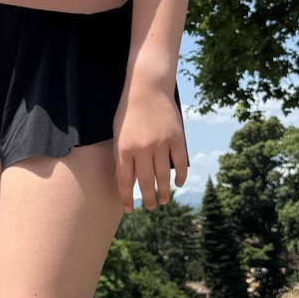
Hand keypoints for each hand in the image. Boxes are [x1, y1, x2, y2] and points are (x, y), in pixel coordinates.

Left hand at [113, 82, 187, 209]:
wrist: (147, 88)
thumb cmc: (128, 111)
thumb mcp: (117, 133)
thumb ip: (121, 155)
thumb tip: (127, 179)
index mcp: (124, 149)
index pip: (125, 181)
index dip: (127, 198)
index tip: (130, 209)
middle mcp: (142, 149)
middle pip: (146, 182)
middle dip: (148, 198)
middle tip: (151, 206)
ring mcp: (161, 144)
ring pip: (164, 176)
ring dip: (164, 191)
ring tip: (164, 200)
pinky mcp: (176, 138)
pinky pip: (180, 163)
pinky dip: (180, 176)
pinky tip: (178, 184)